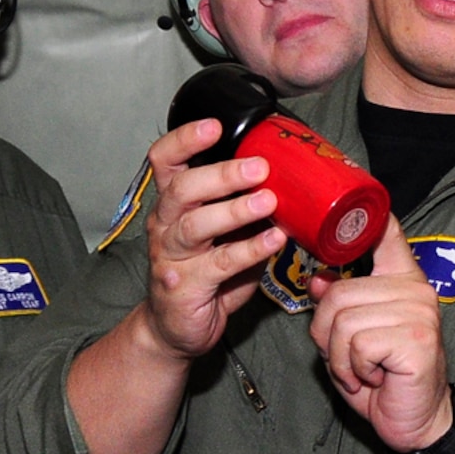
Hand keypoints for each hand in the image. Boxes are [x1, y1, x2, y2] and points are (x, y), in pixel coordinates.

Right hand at [140, 119, 287, 360]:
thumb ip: (242, 206)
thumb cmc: (204, 271)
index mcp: (172, 203)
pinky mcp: (184, 286)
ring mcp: (170, 256)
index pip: (164, 161)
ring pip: (197, 226)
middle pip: (181, 189)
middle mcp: (165, 225)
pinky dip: (250, 250)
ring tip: (269, 201)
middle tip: (259, 167)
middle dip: (221, 174)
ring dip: (235, 210)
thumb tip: (290, 178)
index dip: (185, 139)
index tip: (215, 125)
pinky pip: (219, 264)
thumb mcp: (220, 232)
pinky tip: (274, 241)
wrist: (177, 327)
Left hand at [308, 218, 452, 451]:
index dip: (371, 212)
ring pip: (342, 321)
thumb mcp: (353, 340)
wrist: (418, 423)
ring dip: (341, 358)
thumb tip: (318, 282)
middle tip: (353, 360)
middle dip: (328, 336)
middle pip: (338, 293)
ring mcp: (419, 312)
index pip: (388, 234)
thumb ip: (340, 307)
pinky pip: (356, 344)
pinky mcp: (417, 339)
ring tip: (365, 370)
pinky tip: (376, 378)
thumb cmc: (385, 380)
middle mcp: (416, 290)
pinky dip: (354, 369)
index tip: (358, 180)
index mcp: (402, 282)